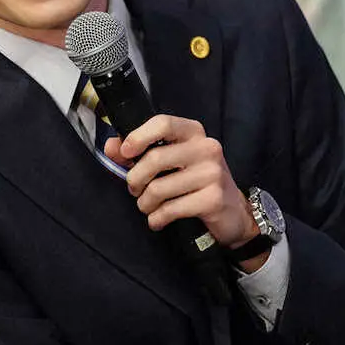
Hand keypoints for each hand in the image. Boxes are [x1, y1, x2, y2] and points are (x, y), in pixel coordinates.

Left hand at [104, 115, 260, 254]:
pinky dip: (157, 219)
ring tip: (149, 208)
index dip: (138, 137)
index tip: (125, 153)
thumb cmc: (195, 183)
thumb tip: (111, 147)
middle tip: (136, 190)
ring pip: (158, 188)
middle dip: (135, 180)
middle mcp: (206, 148)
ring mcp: (212, 173)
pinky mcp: (213, 199)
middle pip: (154, 159)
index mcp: (194, 132)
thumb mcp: (170, 163)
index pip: (162, 123)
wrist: (233, 213)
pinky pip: (170, 209)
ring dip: (145, 204)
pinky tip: (158, 220)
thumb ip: (139, 153)